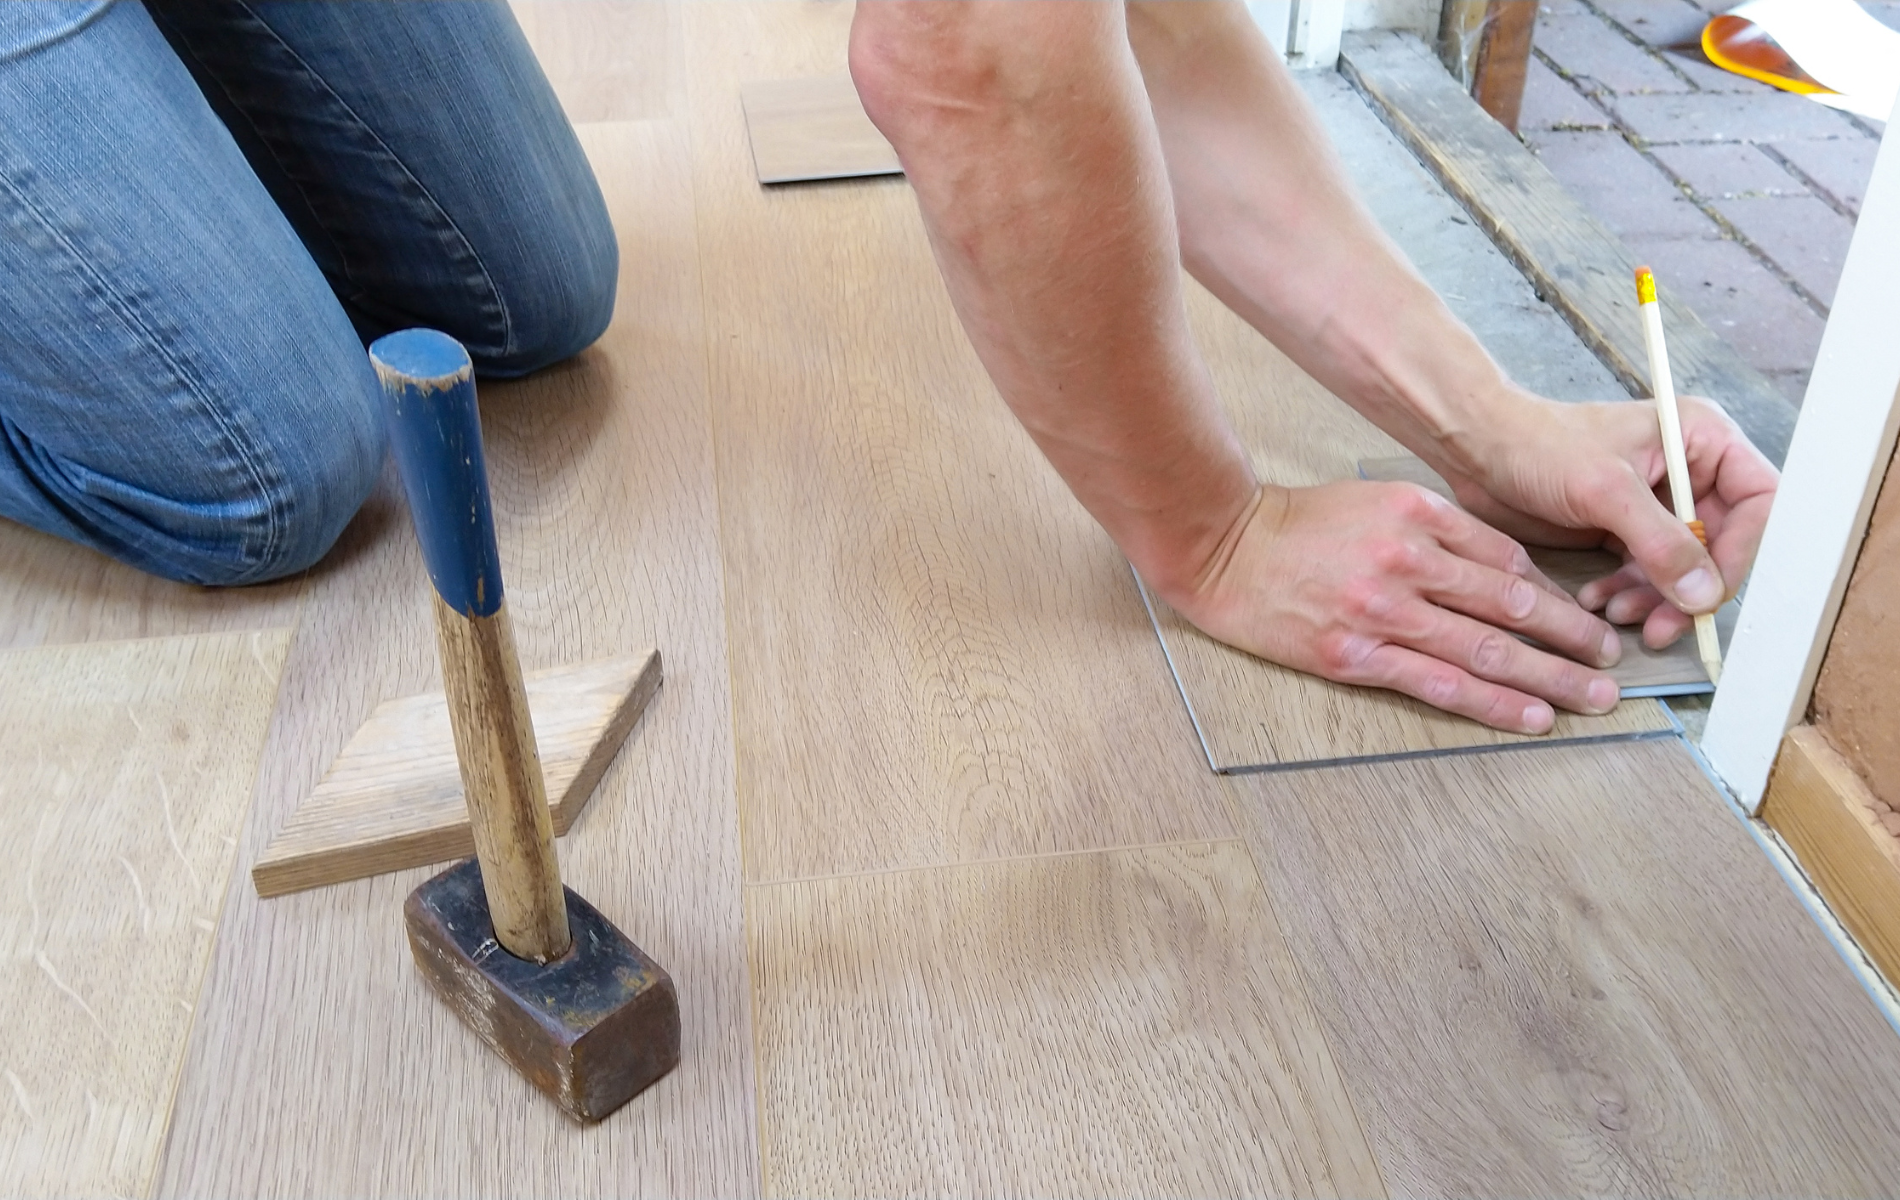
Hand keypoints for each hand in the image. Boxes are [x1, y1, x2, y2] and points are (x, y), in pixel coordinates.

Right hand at [1173, 481, 1625, 732]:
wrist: (1223, 547)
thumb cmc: (1299, 525)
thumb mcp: (1377, 500)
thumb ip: (1440, 530)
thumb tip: (1507, 572)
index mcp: (1419, 515)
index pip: (1507, 560)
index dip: (1556, 595)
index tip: (1586, 618)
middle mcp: (1407, 561)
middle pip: (1510, 605)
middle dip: (1571, 638)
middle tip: (1611, 663)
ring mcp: (1381, 611)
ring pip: (1486, 648)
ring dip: (1549, 678)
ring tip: (1591, 698)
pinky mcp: (1354, 655)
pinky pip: (1438, 684)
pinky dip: (1492, 703)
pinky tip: (1530, 716)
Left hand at [1432, 393, 1778, 648]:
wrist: (1479, 449)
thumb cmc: (1539, 445)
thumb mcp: (1606, 491)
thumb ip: (1661, 542)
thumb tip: (1705, 594)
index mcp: (1702, 439)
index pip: (1758, 501)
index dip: (1742, 551)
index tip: (1710, 592)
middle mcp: (1690, 471)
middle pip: (1722, 544)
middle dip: (1689, 589)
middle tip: (1662, 626)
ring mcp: (1659, 503)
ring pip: (1682, 567)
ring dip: (1655, 598)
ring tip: (1617, 614)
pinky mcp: (1626, 529)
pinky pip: (1646, 574)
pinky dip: (1628, 593)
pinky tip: (1598, 602)